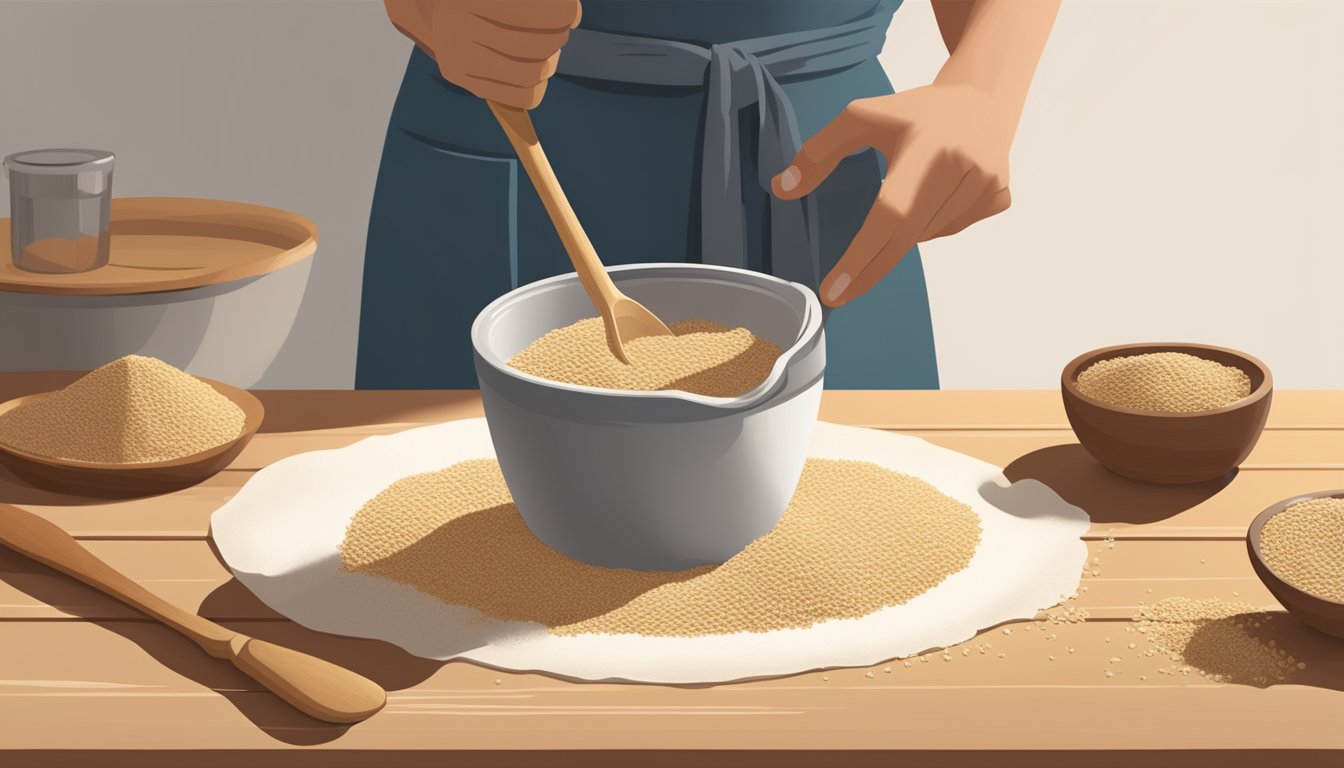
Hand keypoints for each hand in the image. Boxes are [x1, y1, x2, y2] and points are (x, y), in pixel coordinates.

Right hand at [384, 0, 581, 108]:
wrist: (427, 2)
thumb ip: (533, 2)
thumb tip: (570, 15)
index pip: (541, 13)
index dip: (564, 14)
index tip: (569, 13)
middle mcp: (461, 22)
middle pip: (540, 42)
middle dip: (556, 35)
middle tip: (555, 30)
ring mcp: (459, 54)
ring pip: (534, 71)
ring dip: (549, 60)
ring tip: (543, 49)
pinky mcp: (460, 76)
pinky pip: (520, 95)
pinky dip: (536, 85)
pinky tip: (533, 71)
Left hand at [772, 84, 1013, 306]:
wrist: (982, 99)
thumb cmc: (915, 112)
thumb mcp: (863, 117)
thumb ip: (819, 151)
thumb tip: (782, 188)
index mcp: (924, 146)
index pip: (888, 213)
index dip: (860, 256)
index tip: (833, 290)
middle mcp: (961, 166)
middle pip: (906, 236)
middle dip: (869, 270)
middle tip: (839, 294)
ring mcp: (985, 184)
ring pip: (928, 235)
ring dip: (907, 231)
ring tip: (913, 189)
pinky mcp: (1000, 196)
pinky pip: (953, 230)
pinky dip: (935, 224)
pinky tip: (939, 192)